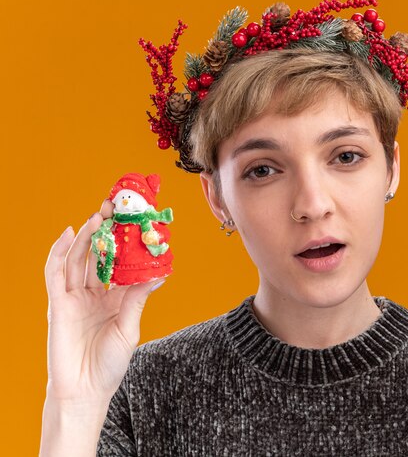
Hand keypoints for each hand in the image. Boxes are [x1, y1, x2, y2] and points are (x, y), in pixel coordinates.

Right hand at [44, 199, 164, 403]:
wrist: (85, 391)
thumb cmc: (109, 363)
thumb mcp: (129, 328)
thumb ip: (138, 299)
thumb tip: (159, 274)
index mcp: (114, 297)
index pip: (120, 262)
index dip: (126, 243)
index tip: (137, 222)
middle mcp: (94, 293)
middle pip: (98, 254)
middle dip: (106, 231)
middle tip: (116, 207)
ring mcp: (74, 296)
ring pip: (79, 258)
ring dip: (86, 235)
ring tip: (98, 214)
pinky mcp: (57, 303)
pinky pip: (55, 272)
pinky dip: (59, 252)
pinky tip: (68, 233)